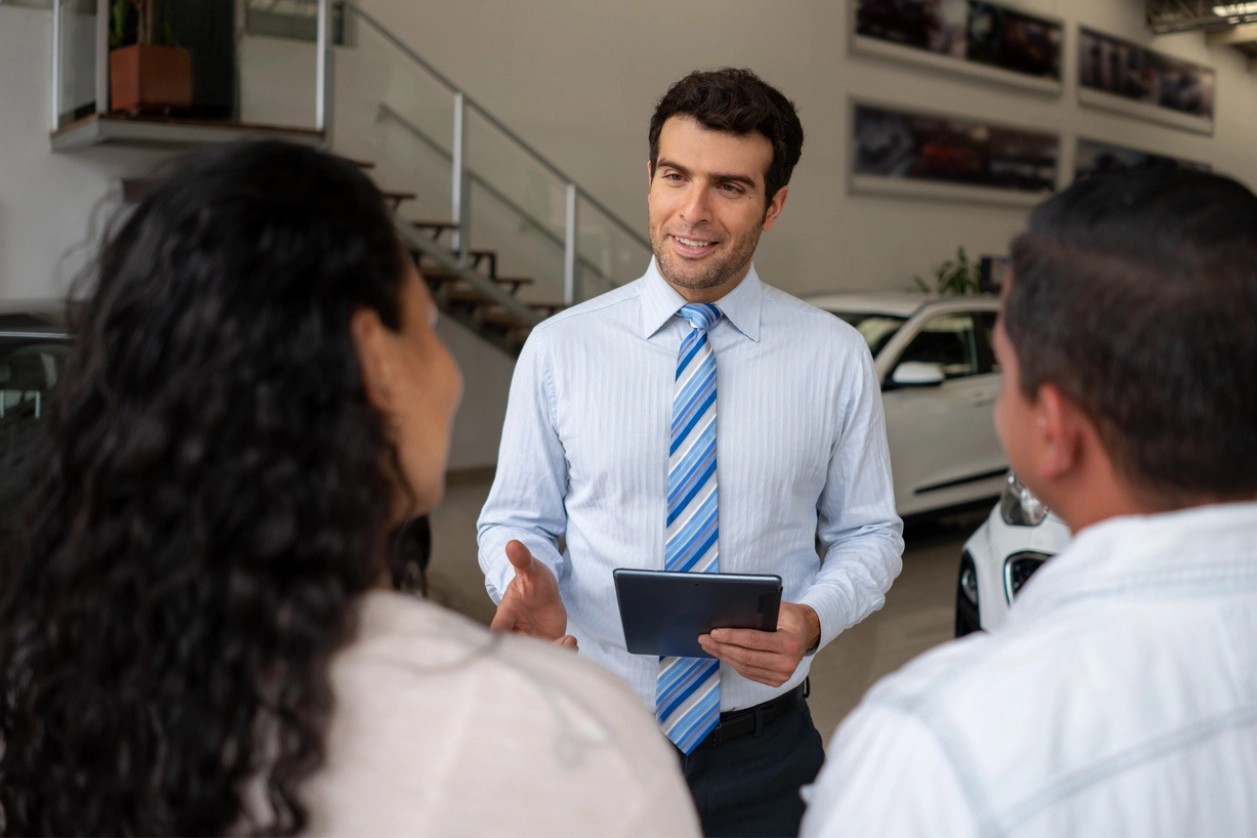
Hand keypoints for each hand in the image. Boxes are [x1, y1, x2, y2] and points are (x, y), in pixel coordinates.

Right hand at [489, 540, 576, 648]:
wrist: (545, 591)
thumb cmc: (531, 580)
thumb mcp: (529, 568)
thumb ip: (521, 560)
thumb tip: (513, 544)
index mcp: (506, 614)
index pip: (498, 628)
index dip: (501, 637)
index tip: (508, 640)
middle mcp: (516, 630)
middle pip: (518, 648)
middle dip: (531, 651)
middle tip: (546, 645)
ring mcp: (532, 639)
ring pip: (537, 653)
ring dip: (552, 651)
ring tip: (567, 642)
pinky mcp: (547, 643)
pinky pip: (553, 652)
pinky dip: (563, 650)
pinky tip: (571, 641)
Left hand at [697, 602, 819, 685]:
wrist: (807, 632)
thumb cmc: (790, 617)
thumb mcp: (780, 608)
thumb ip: (760, 612)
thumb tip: (729, 615)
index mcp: (790, 642)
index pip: (754, 640)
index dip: (731, 637)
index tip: (714, 632)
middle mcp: (788, 662)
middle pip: (746, 656)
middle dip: (722, 647)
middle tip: (704, 638)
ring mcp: (782, 675)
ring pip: (745, 667)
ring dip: (724, 656)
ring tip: (709, 646)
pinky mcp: (776, 681)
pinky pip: (749, 673)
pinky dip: (733, 663)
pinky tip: (723, 653)